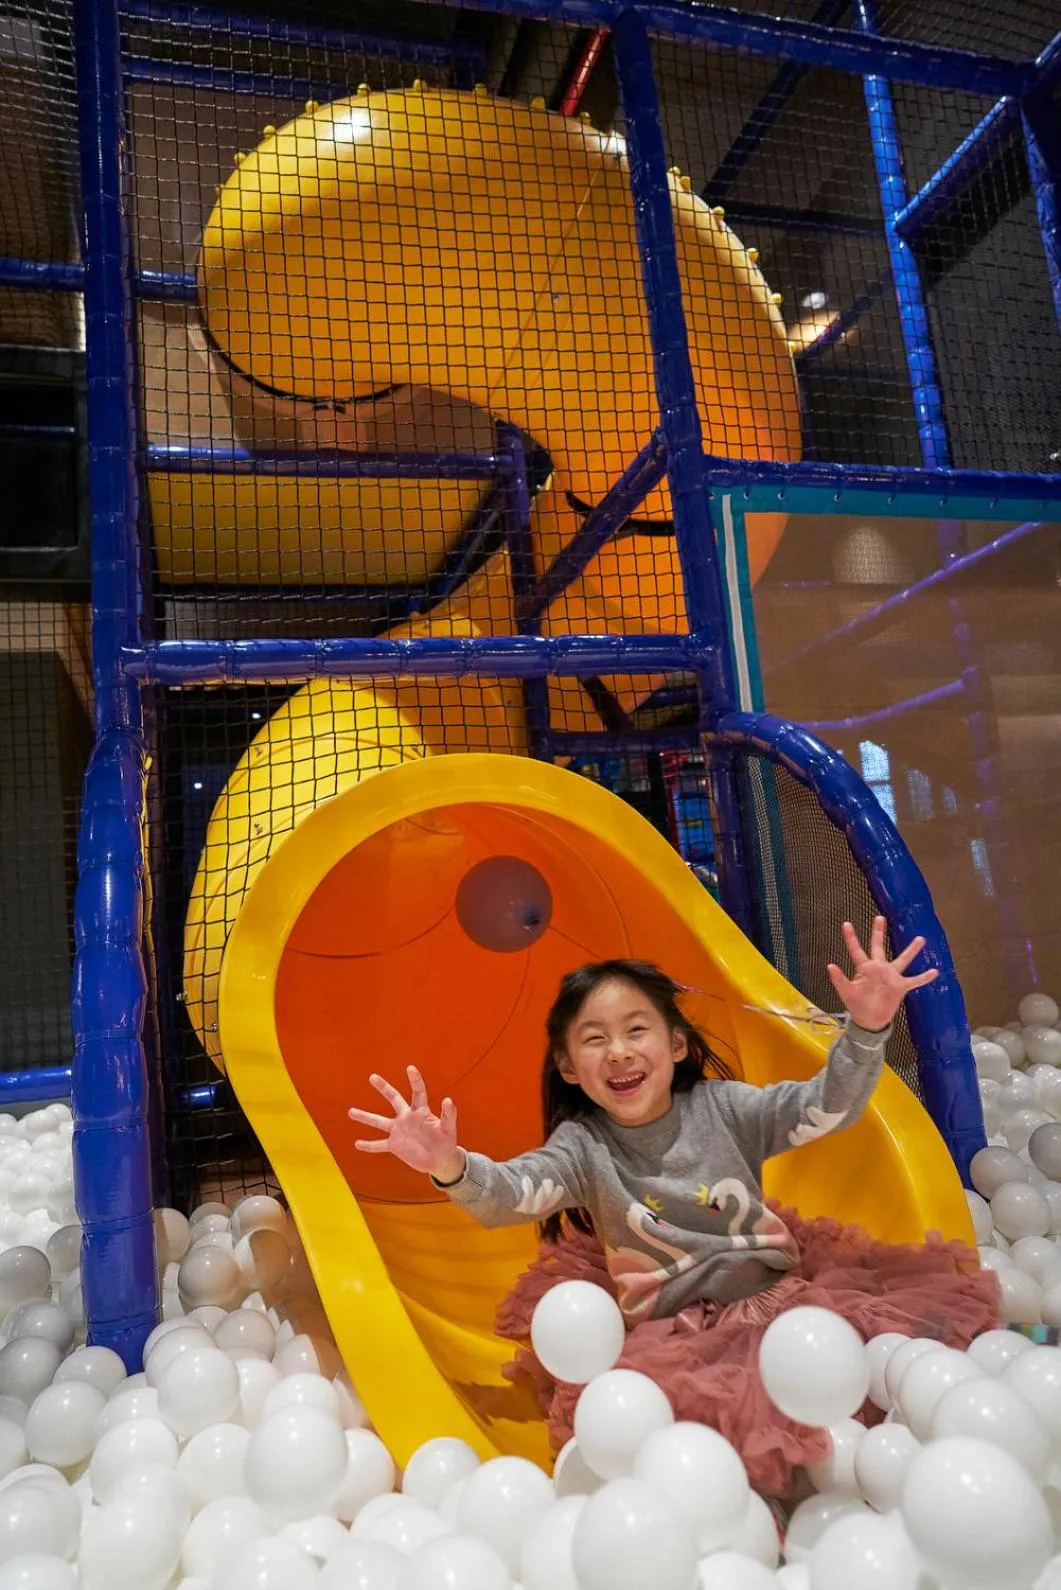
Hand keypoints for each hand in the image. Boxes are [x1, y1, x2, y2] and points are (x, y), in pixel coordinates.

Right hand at [347, 1066, 462, 1180]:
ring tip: (350, 1111)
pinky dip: (369, 1145)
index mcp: (421, 1112)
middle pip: (394, 1099)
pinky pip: (379, 1145)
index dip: (415, 1080)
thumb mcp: (449, 1128)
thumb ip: (449, 1115)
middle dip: (384, 1088)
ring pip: (379, 1122)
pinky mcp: (395, 1146)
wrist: (440, 1160)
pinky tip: (357, 1144)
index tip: (410, 1068)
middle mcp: (407, 1118)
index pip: (418, 1092)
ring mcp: (399, 1131)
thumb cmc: (446, 1141)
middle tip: (372, 1077)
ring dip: (366, 1117)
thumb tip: (448, 1099)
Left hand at [827, 917, 937, 1031]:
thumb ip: (839, 979)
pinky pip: (915, 980)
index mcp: (864, 968)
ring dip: (911, 950)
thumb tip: (830, 965)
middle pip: (878, 946)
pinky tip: (934, 971)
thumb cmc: (857, 1005)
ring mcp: (890, 976)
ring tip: (920, 939)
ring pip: (903, 959)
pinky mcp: (900, 987)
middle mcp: (878, 968)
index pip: (856, 950)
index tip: (846, 924)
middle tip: (880, 917)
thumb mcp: (846, 992)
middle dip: (878, 932)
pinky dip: (924, 977)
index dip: (851, 938)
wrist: (869, 1020)